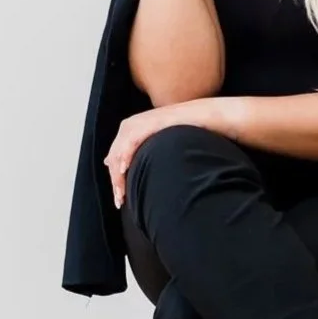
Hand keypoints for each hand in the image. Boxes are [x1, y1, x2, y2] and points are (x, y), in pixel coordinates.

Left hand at [104, 99, 230, 207]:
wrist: (203, 116)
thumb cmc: (183, 133)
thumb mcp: (158, 146)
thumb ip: (139, 153)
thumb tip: (120, 166)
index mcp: (130, 130)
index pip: (115, 158)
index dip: (116, 179)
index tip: (121, 199)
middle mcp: (130, 125)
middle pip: (114, 157)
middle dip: (116, 181)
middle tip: (119, 201)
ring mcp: (138, 122)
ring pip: (119, 152)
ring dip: (118, 175)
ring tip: (122, 193)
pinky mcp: (149, 122)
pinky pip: (132, 140)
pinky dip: (126, 156)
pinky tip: (125, 170)